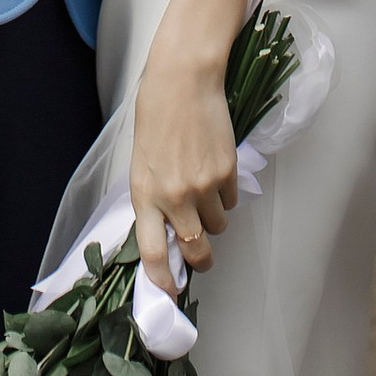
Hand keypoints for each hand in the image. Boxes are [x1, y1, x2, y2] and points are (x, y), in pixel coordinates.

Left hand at [130, 36, 237, 297]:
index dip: (162, 282)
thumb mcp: (142, 162)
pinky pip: (232, 201)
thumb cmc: (155, 115)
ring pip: (218, 226)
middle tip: (201, 254)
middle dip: (201, 260)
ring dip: (213, 218)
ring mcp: (203, 187)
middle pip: (195, 251)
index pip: (152, 253)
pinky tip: (215, 169)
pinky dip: (226, 195)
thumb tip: (167, 229)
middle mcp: (174, 197)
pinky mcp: (227, 173)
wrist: (183, 80)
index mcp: (145, 194)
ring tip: (203, 189)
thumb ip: (153, 197)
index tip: (170, 295)